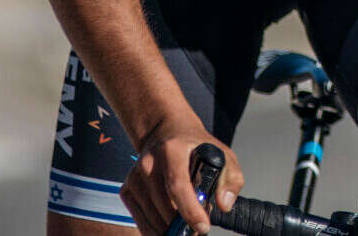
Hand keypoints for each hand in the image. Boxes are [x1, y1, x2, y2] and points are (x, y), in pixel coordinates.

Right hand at [120, 115, 243, 234]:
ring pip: (152, 217)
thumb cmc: (196, 147)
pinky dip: (155, 228)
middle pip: (164, 206)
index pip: (178, 185)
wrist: (166, 132)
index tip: (203, 227)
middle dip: (183, 224)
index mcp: (172, 150)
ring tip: (186, 224)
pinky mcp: (127, 188)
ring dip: (170, 228)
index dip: (190, 210)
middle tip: (198, 226)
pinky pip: (140, 219)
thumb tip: (224, 205)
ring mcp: (135, 176)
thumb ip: (230, 178)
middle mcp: (148, 162)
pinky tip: (169, 225)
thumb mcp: (221, 154)